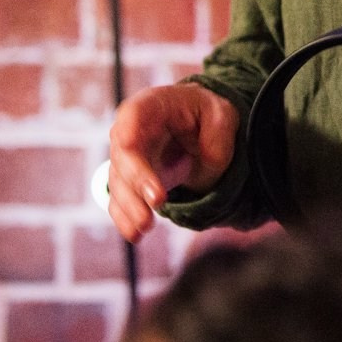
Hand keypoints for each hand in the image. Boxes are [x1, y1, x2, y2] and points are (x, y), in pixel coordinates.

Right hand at [107, 82, 240, 241]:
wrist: (194, 127)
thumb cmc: (205, 114)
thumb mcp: (222, 114)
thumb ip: (218, 134)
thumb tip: (208, 162)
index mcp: (150, 107)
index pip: (132, 117)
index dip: (130, 136)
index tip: (136, 154)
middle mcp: (129, 131)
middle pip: (123, 156)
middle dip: (135, 183)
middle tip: (158, 203)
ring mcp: (126, 159)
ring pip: (119, 183)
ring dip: (130, 207)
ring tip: (144, 228)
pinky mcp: (129, 182)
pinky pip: (120, 201)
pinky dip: (125, 218)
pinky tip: (135, 234)